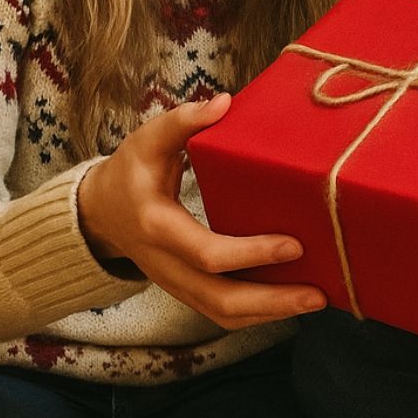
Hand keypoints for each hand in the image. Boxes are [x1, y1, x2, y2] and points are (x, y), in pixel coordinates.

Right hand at [77, 94, 325, 328]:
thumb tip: (223, 102)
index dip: (251, 253)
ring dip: (270, 313)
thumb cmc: (131, 170)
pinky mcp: (185, 290)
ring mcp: (174, 284)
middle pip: (219, 300)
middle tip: (318, 294)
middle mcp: (165, 265)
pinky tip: (290, 303)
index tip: (294, 245)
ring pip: (221, 314)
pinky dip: (257, 313)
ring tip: (315, 301)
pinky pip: (220, 312)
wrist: (100, 211)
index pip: (207, 253)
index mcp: (157, 227)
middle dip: (271, 301)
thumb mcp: (148, 138)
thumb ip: (183, 120)